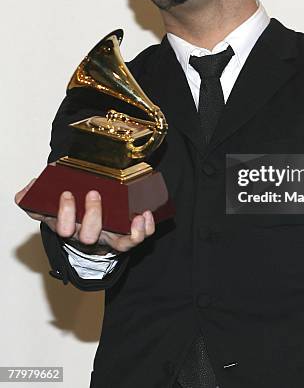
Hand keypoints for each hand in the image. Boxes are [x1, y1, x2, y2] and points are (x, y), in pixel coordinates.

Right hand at [15, 180, 154, 253]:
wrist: (88, 216)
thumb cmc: (70, 209)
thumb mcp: (49, 204)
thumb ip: (34, 199)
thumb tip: (24, 194)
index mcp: (69, 227)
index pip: (64, 227)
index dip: (65, 214)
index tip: (67, 194)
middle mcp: (89, 236)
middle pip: (89, 236)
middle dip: (91, 216)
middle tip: (93, 194)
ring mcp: (109, 237)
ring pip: (120, 244)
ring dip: (130, 233)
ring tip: (136, 217)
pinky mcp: (127, 236)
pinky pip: (138, 238)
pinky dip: (145, 229)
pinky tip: (146, 214)